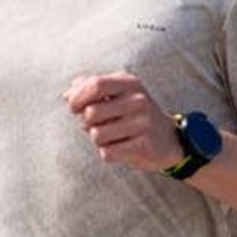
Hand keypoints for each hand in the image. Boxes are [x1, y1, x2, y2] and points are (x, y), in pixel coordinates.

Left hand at [64, 71, 184, 173]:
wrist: (169, 139)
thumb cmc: (133, 115)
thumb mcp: (117, 94)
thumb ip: (90, 89)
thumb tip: (67, 95)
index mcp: (129, 83)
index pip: (95, 84)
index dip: (77, 98)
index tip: (74, 108)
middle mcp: (138, 100)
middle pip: (91, 113)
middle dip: (86, 123)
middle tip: (98, 125)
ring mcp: (143, 122)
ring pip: (96, 135)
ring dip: (98, 140)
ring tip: (113, 136)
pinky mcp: (144, 145)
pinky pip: (107, 152)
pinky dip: (108, 153)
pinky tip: (121, 147)